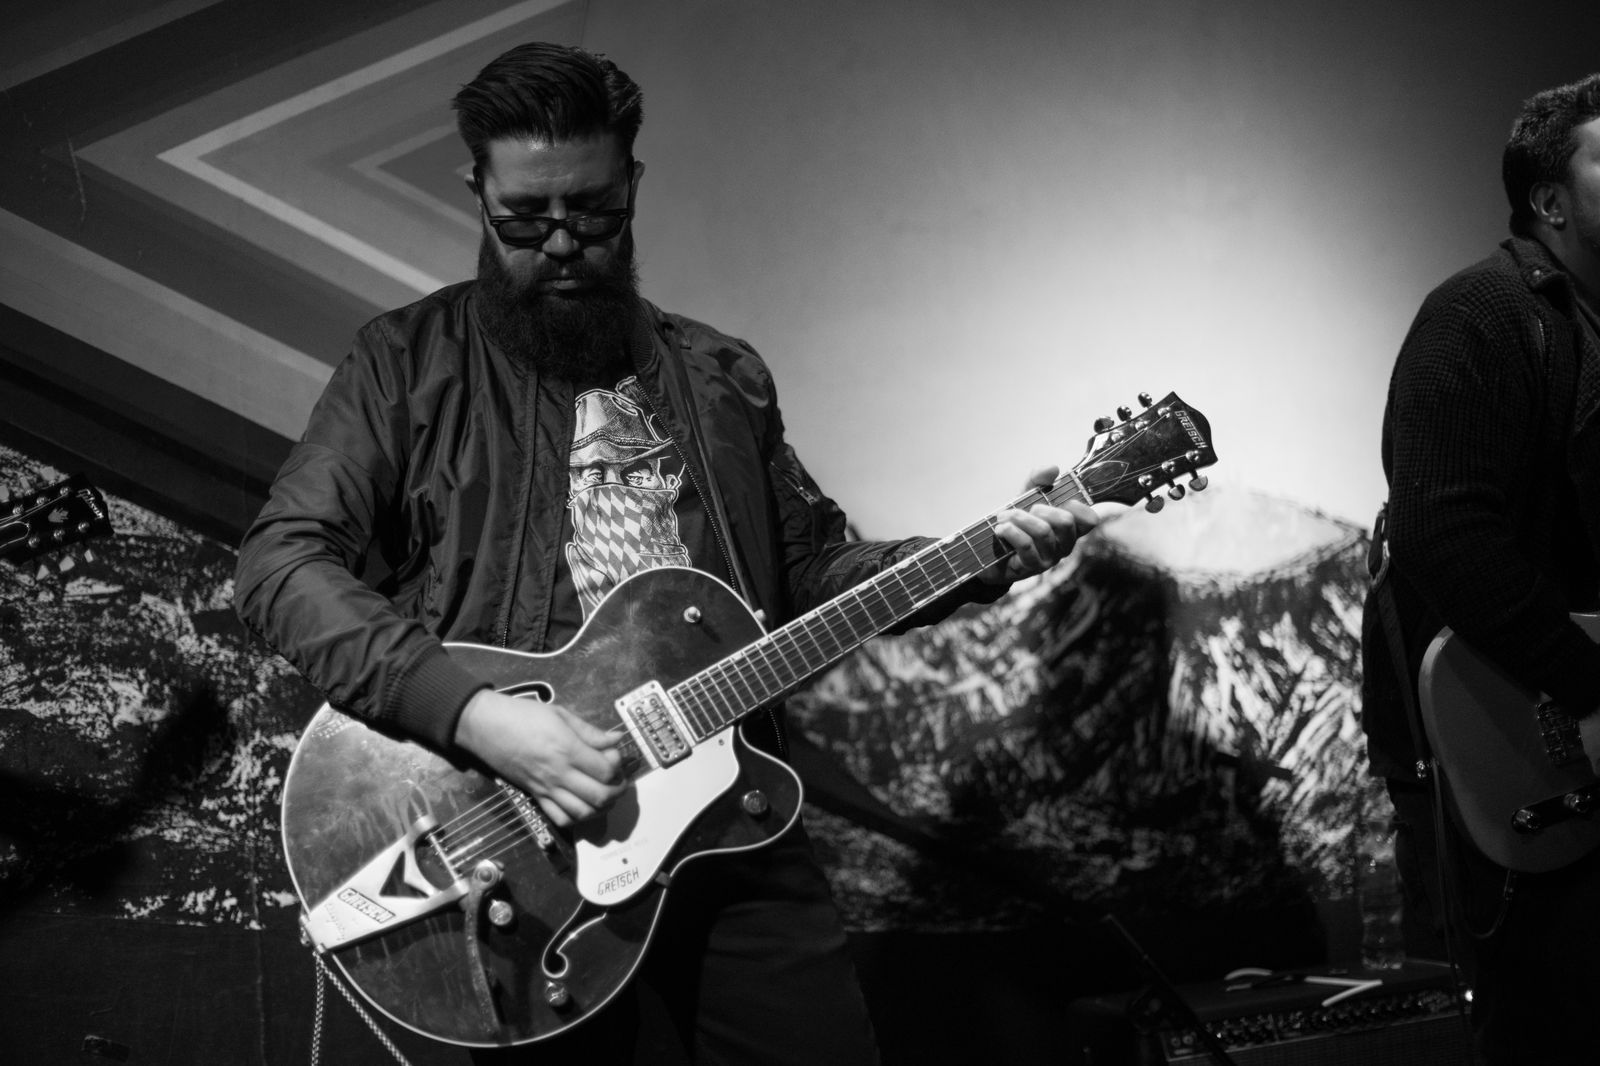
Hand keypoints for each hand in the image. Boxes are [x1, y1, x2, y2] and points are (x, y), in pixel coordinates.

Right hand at [453, 689, 625, 825]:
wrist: (486, 727)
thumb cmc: (523, 715)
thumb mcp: (560, 714)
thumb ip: (589, 731)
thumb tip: (616, 739)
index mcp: (567, 749)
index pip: (606, 769)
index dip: (618, 766)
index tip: (616, 757)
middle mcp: (559, 773)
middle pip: (600, 795)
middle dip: (617, 791)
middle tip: (620, 781)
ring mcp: (546, 788)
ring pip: (583, 812)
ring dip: (602, 807)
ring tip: (606, 795)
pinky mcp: (535, 796)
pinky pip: (560, 818)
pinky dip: (578, 818)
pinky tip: (584, 805)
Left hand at [981, 465, 1098, 585]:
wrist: (988, 553)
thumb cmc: (1014, 524)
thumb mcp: (1025, 498)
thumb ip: (1037, 481)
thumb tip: (1053, 468)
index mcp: (1069, 529)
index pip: (1090, 520)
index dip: (1078, 506)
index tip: (1059, 500)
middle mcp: (1064, 545)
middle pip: (1066, 522)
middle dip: (1041, 509)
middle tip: (1023, 510)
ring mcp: (1049, 559)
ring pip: (1043, 531)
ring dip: (1019, 518)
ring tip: (1002, 518)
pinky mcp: (1030, 568)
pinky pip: (1026, 545)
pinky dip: (1011, 532)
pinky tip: (1000, 529)